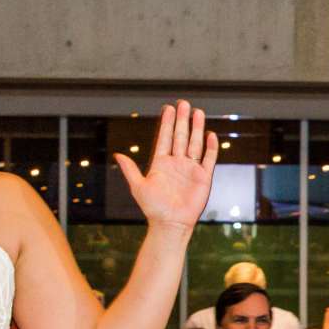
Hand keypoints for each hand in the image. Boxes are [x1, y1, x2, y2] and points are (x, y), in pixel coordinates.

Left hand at [113, 101, 217, 229]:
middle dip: (182, 120)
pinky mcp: (204, 177)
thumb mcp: (138, 187)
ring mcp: (191, 169)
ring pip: (195, 144)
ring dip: (197, 128)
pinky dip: (210, 147)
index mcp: (161, 164)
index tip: (168, 108)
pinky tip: (210, 135)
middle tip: (183, 104)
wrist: (171, 224)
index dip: (166, 123)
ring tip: (198, 112)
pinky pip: (208, 159)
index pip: (165, 138)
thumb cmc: (153, 208)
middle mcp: (177, 163)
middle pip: (180, 137)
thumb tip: (118, 155)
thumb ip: (130, 170)